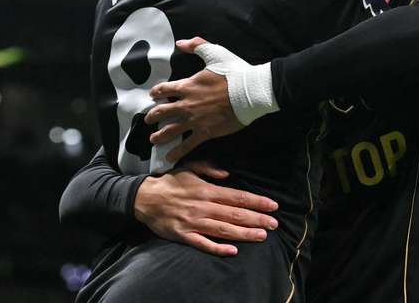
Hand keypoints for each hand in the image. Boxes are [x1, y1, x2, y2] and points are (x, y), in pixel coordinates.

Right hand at [134, 161, 278, 255]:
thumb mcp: (190, 167)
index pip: (237, 197)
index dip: (257, 201)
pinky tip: (233, 251)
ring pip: (223, 229)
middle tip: (274, 224)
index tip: (272, 206)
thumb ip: (210, 168)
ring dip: (244, 233)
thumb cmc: (170, 182)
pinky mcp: (183, 235)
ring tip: (261, 236)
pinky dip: (218, 248)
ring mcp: (193, 222)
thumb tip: (228, 174)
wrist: (144, 198)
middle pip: (235, 214)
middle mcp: (203, 206)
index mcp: (207, 190)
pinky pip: (203, 243)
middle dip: (257, 219)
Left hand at [147, 37, 277, 162]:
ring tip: (154, 139)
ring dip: (160, 135)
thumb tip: (180, 42)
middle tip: (149, 120)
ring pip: (170, 130)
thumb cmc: (234, 72)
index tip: (153, 96)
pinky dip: (176, 152)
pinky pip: (187, 144)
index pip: (164, 89)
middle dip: (153, 116)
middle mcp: (186, 104)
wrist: (251, 92)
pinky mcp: (205, 132)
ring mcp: (194, 120)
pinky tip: (168, 158)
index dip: (156, 92)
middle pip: (162, 111)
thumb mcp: (215, 53)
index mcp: (188, 85)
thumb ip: (197, 46)